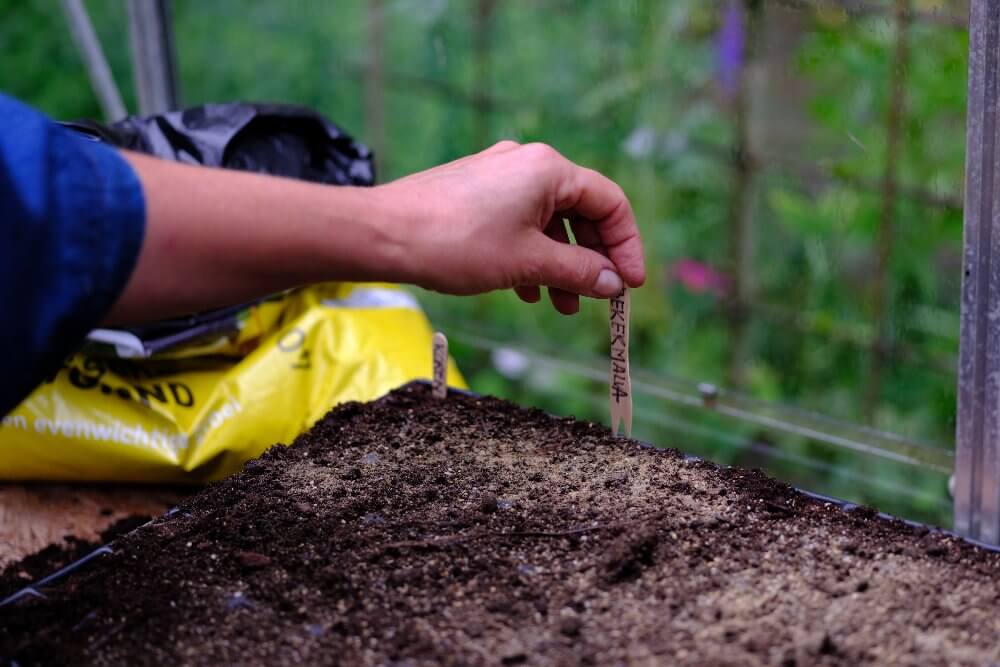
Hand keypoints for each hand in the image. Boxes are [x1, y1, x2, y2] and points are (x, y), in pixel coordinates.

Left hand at [374, 141, 645, 313]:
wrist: (381, 235)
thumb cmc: (456, 244)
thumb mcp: (528, 264)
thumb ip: (578, 272)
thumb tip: (613, 284)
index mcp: (548, 170)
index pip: (609, 202)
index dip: (626, 245)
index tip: (630, 284)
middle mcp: (526, 163)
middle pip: (580, 211)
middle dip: (591, 259)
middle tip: (599, 299)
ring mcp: (497, 176)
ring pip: (547, 221)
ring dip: (560, 264)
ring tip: (561, 307)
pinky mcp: (474, 192)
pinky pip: (518, 222)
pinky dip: (530, 254)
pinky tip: (525, 291)